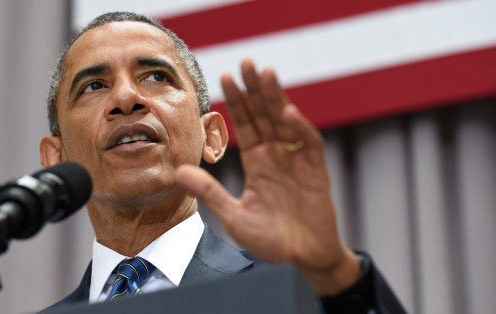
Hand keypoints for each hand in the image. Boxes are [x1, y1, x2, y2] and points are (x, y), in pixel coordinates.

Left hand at [175, 59, 359, 295]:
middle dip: (255, 90)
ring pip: (286, 123)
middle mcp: (277, 157)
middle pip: (265, 116)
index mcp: (258, 164)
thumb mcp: (233, 216)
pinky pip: (309, 145)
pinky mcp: (316, 173)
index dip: (237, 103)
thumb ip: (209, 192)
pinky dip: (300, 129)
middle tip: (246, 63)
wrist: (303, 260)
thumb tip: (179, 170)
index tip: (225, 79)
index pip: (247, 126)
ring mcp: (297, 163)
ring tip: (265, 74)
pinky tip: (287, 112)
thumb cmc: (271, 241)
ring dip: (276, 99)